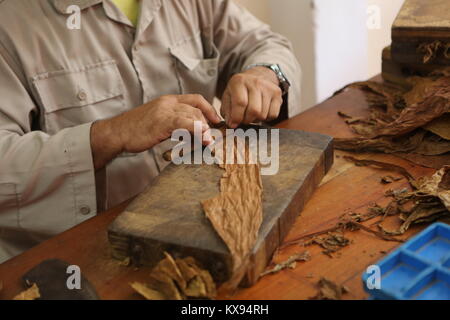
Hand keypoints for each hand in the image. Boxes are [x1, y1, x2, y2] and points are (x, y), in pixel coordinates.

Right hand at [91, 94, 220, 168]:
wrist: (116, 133)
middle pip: (198, 109)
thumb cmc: (135, 131)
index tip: (216, 122)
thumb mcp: (157, 122)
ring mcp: (165, 111)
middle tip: (212, 138)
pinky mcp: (163, 121)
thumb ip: (174, 124)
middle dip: (208, 124)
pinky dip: (199, 131)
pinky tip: (205, 140)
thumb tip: (192, 133)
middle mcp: (168, 102)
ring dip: (205, 130)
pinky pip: (187, 124)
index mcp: (168, 101)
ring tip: (210, 142)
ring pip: (194, 116)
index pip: (196, 99)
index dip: (210, 109)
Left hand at [221, 66, 282, 128]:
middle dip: (247, 120)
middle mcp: (255, 82)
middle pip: (254, 110)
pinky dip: (266, 118)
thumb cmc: (240, 90)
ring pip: (263, 114)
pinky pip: (273, 114)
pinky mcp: (277, 93)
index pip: (241, 103)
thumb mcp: (228, 96)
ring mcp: (268, 87)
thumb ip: (227, 111)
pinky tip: (261, 112)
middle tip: (243, 119)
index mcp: (239, 81)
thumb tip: (232, 124)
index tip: (234, 124)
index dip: (237, 117)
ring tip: (251, 114)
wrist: (257, 76)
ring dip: (256, 119)